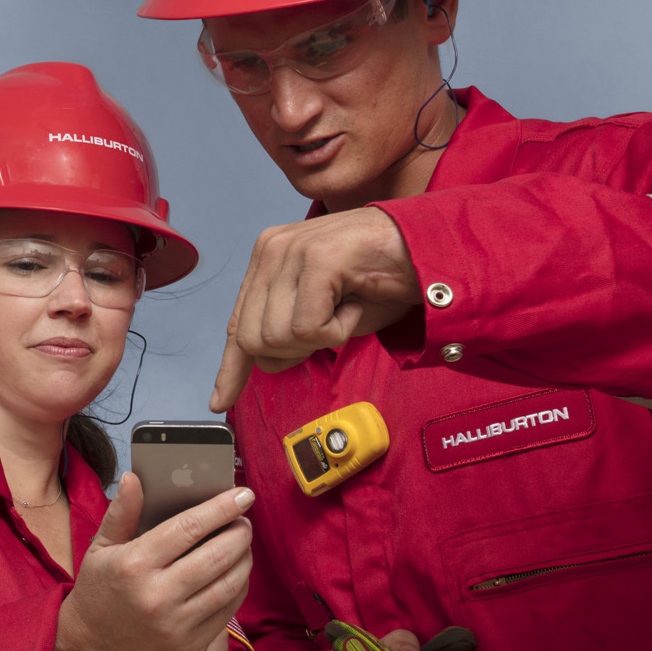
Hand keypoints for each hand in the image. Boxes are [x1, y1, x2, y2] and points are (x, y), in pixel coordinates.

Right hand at [50, 473, 253, 650]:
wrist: (89, 647)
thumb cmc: (97, 590)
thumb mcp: (100, 547)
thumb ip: (121, 512)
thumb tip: (134, 477)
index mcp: (135, 563)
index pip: (189, 527)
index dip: (221, 508)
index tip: (242, 494)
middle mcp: (157, 594)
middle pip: (217, 555)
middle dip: (239, 532)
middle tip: (244, 519)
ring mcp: (175, 623)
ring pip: (229, 584)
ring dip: (244, 558)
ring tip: (243, 543)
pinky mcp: (187, 644)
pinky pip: (226, 611)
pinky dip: (238, 587)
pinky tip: (237, 572)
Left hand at [210, 208, 420, 412]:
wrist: (430, 251)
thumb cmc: (382, 281)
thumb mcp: (326, 316)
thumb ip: (289, 337)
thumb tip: (265, 366)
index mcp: (267, 259)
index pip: (237, 324)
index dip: (232, 367)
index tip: (221, 400)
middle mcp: (271, 250)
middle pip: (253, 339)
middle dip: (296, 349)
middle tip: (332, 324)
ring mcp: (291, 251)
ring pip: (277, 337)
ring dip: (322, 338)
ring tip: (346, 308)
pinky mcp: (316, 259)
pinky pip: (308, 329)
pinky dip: (339, 330)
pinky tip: (355, 304)